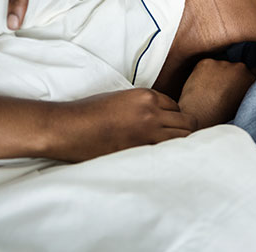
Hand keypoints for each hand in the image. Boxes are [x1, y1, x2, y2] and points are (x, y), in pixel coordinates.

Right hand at [56, 88, 197, 161]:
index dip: (172, 117)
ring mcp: (148, 131)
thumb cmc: (89, 112)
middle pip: (187, 122)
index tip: (166, 126)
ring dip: (181, 143)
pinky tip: (165, 160)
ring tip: (174, 152)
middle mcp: (152, 111)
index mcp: (146, 95)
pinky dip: (169, 155)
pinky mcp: (140, 149)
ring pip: (184, 137)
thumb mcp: (121, 98)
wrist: (68, 127)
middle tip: (176, 140)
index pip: (176, 106)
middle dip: (185, 130)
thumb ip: (143, 105)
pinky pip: (167, 152)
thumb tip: (157, 116)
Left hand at [178, 59, 255, 129]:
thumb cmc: (219, 118)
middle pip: (237, 68)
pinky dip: (203, 72)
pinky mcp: (206, 62)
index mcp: (251, 80)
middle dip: (231, 76)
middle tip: (221, 89)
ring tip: (209, 89)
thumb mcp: (241, 107)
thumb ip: (245, 93)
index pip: (254, 73)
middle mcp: (240, 68)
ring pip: (221, 66)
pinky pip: (206, 65)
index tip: (238, 85)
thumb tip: (241, 88)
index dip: (244, 79)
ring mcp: (223, 63)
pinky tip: (200, 85)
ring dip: (217, 73)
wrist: (198, 117)